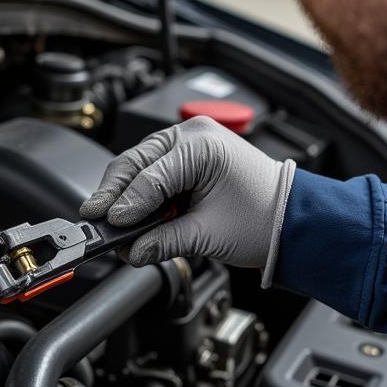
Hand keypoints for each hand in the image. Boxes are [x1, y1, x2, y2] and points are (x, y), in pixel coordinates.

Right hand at [80, 117, 294, 279]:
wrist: (291, 219)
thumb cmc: (263, 218)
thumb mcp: (208, 234)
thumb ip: (164, 241)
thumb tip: (131, 250)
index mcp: (201, 144)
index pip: (150, 175)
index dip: (126, 203)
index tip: (110, 225)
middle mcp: (192, 135)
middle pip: (135, 163)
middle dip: (114, 194)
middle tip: (95, 219)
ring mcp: (188, 143)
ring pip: (138, 166)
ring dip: (124, 195)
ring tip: (111, 222)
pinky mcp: (186, 157)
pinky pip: (152, 172)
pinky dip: (140, 194)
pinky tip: (131, 215)